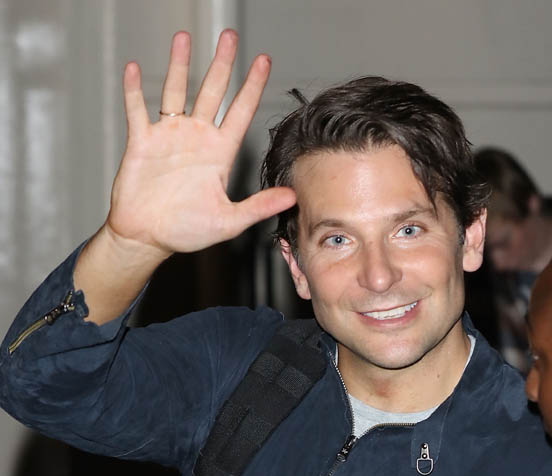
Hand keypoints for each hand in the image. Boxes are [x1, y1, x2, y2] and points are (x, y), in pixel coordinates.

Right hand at [107, 29, 294, 258]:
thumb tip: (292, 197)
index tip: (264, 61)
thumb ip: (259, 207)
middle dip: (221, 64)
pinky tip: (133, 68)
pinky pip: (137, 110)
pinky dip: (134, 90)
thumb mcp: (228, 221)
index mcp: (219, 154)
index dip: (252, 87)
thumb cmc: (186, 232)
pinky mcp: (142, 142)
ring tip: (183, 37)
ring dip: (179, 65)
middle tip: (229, 36)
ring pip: (175, 91)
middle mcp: (196, 138)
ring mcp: (169, 136)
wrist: (147, 238)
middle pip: (212, 92)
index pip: (241, 112)